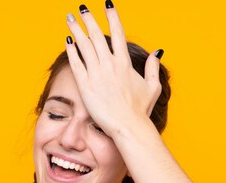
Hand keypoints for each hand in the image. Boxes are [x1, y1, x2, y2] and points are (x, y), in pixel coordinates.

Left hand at [65, 3, 162, 137]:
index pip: (118, 33)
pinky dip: (72, 50)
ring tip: (70, 18)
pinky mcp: (86, 86)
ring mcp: (97, 74)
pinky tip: (68, 41)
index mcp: (125, 63)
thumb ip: (153, 67)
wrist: (128, 126)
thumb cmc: (140, 110)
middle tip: (82, 8)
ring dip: (77, 30)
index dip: (112, 16)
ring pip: (84, 46)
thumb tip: (158, 51)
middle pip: (97, 35)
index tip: (107, 4)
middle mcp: (110, 65)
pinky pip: (76, 63)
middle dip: (89, 19)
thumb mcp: (152, 86)